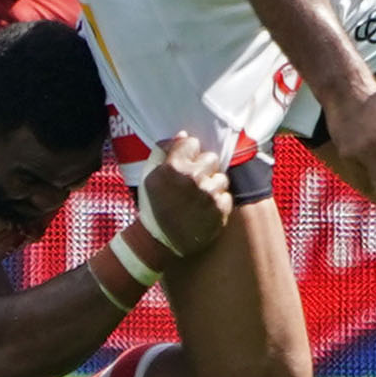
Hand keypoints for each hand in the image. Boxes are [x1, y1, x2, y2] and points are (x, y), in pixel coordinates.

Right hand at [140, 134, 231, 258]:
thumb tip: (182, 135)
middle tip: (192, 182)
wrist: (160, 241)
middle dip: (203, 167)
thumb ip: (163, 152)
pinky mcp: (220, 211)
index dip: (188, 153)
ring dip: (213, 185)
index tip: (184, 163)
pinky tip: (204, 210)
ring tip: (199, 198)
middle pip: (211, 158)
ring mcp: (208, 195)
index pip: (192, 142)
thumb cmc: (153, 205)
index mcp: (173, 167)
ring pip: (222, 177)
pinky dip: (218, 202)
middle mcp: (193, 178)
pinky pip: (226, 197)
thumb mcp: (149, 175)